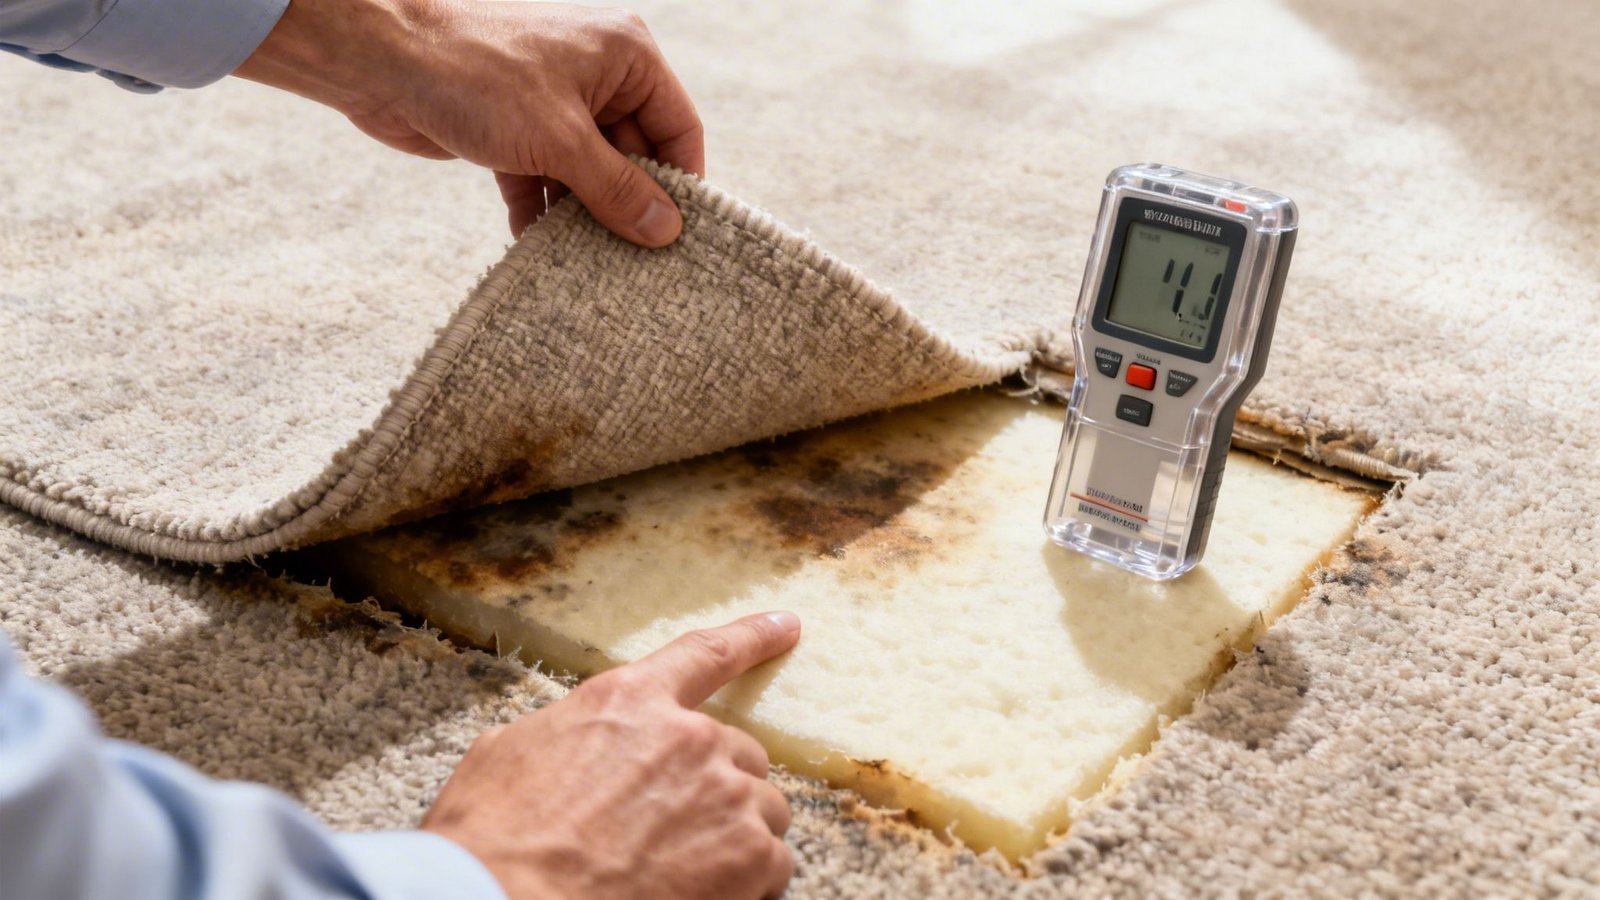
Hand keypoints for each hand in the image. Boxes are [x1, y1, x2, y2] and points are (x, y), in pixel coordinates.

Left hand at [235, 0, 703, 244]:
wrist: (378, 58)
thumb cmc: (476, 75)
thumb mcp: (561, 139)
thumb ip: (618, 189)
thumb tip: (666, 231)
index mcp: (626, 55)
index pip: (679, 126)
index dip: (682, 183)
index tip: (679, 238)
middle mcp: (596, 75)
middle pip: (635, 155)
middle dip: (628, 207)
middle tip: (634, 264)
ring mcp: (554, 102)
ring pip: (588, 172)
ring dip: (584, 216)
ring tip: (589, 265)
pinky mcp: (515, 129)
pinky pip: (545, 179)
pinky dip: (541, 211)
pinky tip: (536, 250)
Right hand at [422, 612, 801, 899]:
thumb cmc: (492, 841)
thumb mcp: (508, 753)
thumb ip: (567, 734)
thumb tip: (574, 746)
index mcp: (628, 700)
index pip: (704, 654)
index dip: (751, 636)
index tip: (785, 625)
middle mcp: (690, 738)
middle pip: (739, 752)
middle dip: (714, 787)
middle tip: (671, 829)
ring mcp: (725, 796)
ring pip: (763, 809)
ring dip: (734, 835)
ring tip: (680, 870)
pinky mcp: (750, 856)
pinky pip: (776, 864)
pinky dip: (750, 885)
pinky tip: (703, 896)